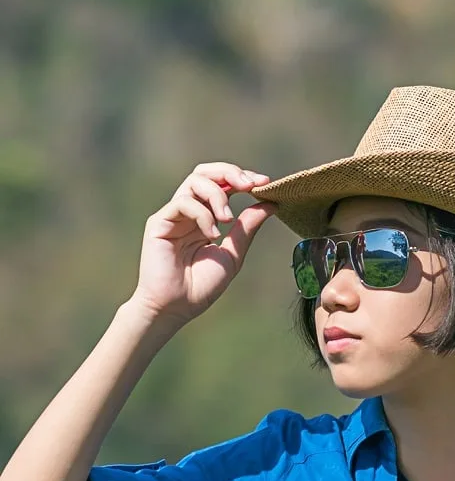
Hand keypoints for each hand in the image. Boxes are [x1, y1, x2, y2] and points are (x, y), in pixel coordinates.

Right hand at [129, 162, 275, 326]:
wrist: (176, 308)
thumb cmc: (201, 286)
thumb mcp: (233, 254)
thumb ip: (247, 228)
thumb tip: (270, 204)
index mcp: (206, 217)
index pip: (222, 184)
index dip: (243, 178)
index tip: (265, 183)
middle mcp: (189, 212)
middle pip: (205, 172)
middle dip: (230, 172)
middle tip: (250, 185)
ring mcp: (173, 215)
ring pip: (195, 181)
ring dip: (218, 195)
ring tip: (228, 219)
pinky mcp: (159, 222)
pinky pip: (183, 202)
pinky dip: (203, 214)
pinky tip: (212, 235)